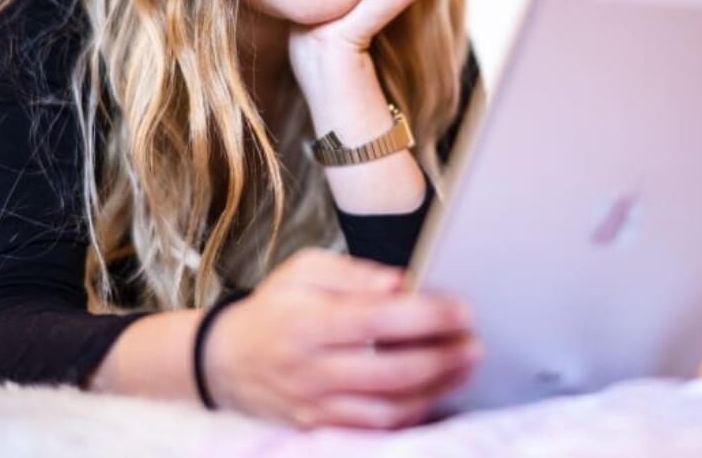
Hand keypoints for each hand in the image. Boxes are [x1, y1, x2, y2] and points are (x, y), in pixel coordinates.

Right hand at [202, 247, 481, 429]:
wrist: (226, 359)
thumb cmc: (274, 308)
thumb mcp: (304, 271)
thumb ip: (354, 274)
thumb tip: (402, 284)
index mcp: (307, 321)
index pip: (377, 320)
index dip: (426, 317)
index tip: (462, 309)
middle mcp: (311, 368)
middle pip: (390, 371)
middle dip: (442, 358)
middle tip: (475, 343)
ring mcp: (315, 405)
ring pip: (388, 409)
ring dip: (435, 390)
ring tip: (464, 366)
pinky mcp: (320, 428)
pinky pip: (374, 430)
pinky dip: (411, 415)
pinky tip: (434, 394)